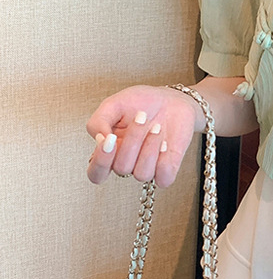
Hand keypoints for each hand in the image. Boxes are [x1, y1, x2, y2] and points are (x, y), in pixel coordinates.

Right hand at [86, 85, 200, 187]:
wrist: (171, 100)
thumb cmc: (141, 103)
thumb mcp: (113, 104)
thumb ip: (98, 122)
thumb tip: (100, 140)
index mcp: (109, 151)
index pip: (96, 173)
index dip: (101, 161)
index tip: (110, 137)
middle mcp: (127, 163)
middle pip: (121, 168)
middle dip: (132, 140)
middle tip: (142, 117)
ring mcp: (147, 168)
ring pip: (142, 174)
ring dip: (150, 146)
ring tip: (156, 127)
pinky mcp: (167, 169)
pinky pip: (164, 179)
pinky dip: (164, 160)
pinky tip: (165, 143)